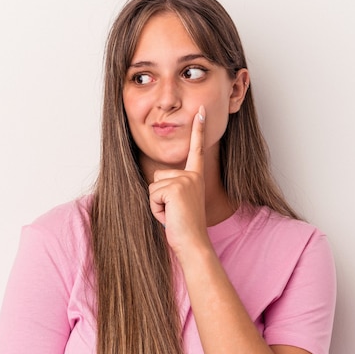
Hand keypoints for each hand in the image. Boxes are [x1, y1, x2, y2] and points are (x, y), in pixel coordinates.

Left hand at [149, 106, 208, 255]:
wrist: (193, 242)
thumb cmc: (184, 227)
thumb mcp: (180, 202)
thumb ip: (173, 188)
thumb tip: (159, 180)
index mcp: (195, 177)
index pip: (196, 149)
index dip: (199, 129)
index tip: (202, 110)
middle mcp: (192, 176)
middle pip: (157, 174)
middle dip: (158, 196)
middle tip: (174, 212)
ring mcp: (185, 181)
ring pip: (153, 185)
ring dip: (157, 204)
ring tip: (173, 215)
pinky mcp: (175, 188)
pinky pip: (152, 195)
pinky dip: (156, 209)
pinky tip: (170, 217)